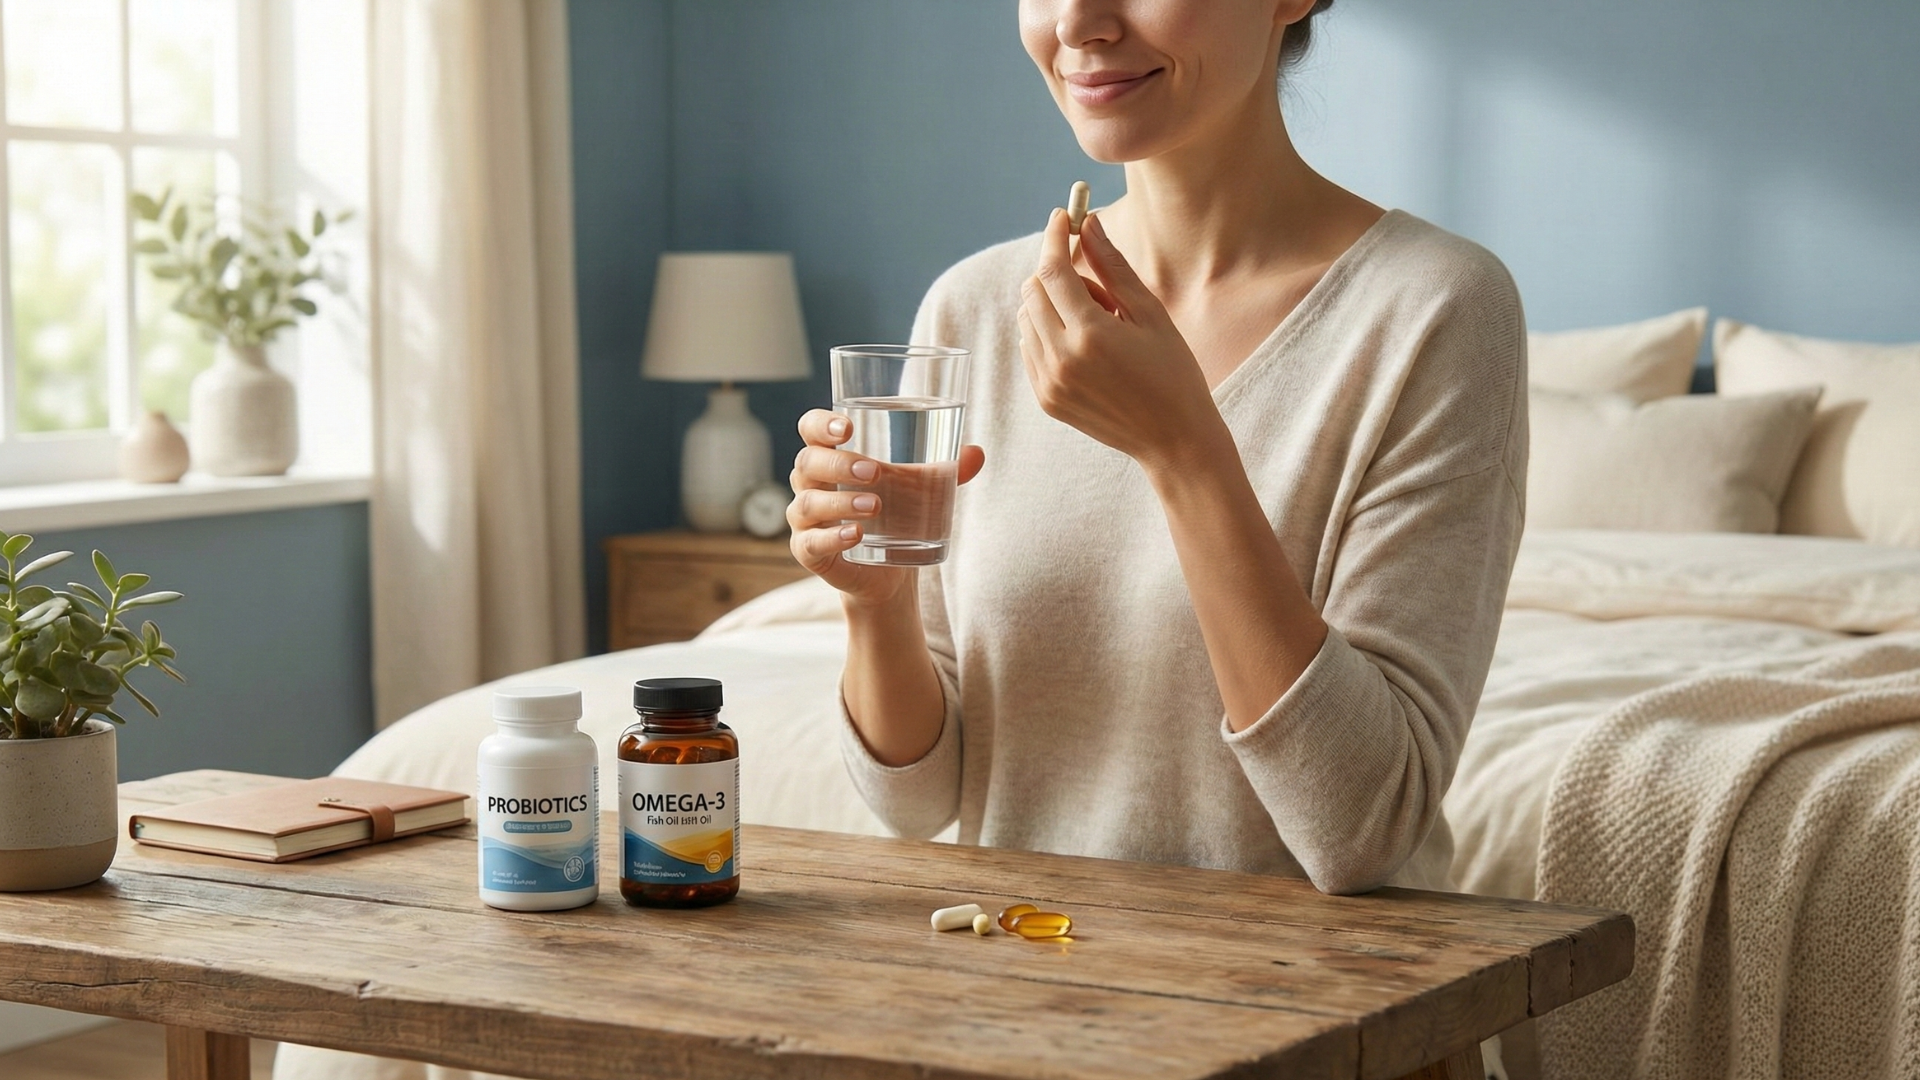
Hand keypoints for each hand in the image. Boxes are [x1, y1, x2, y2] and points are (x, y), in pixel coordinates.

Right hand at [787, 409, 984, 606]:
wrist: (889, 572)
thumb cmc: (897, 514)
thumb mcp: (921, 489)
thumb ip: (946, 470)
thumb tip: (977, 453)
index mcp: (831, 456)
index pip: (810, 429)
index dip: (821, 423)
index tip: (848, 427)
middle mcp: (810, 484)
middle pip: (808, 462)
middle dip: (839, 463)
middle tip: (875, 472)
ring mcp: (806, 519)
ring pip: (807, 503)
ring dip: (840, 502)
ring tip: (875, 506)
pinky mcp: (809, 552)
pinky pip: (810, 543)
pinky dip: (832, 537)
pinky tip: (855, 535)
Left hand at [1018, 209, 1221, 470]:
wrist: (1173, 439)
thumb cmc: (1173, 371)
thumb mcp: (1150, 313)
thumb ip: (1113, 266)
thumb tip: (1088, 223)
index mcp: (1090, 334)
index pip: (1052, 270)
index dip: (1054, 237)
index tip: (1062, 217)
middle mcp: (1061, 359)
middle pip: (1032, 291)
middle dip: (1055, 273)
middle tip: (1098, 287)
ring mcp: (1048, 382)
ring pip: (1026, 319)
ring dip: (1052, 305)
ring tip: (1098, 323)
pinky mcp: (1045, 399)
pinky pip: (1029, 348)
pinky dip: (1047, 332)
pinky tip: (1085, 344)